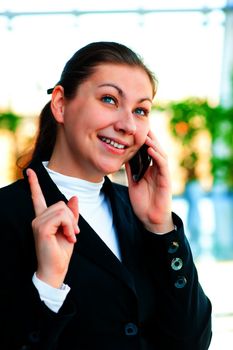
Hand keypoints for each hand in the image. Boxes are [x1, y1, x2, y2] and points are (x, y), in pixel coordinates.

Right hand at [27, 168, 78, 287]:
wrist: (56, 269)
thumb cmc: (61, 252)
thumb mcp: (70, 229)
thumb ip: (71, 214)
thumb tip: (74, 197)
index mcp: (44, 218)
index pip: (38, 198)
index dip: (34, 184)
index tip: (29, 171)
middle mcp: (38, 218)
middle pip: (60, 204)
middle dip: (72, 218)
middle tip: (74, 233)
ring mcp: (38, 222)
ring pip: (62, 209)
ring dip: (71, 223)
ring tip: (71, 236)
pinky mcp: (41, 227)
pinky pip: (61, 217)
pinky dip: (69, 226)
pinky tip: (68, 236)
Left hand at [125, 130, 173, 233]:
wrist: (150, 219)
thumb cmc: (142, 202)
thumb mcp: (133, 181)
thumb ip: (131, 168)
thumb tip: (123, 154)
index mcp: (150, 168)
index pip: (149, 150)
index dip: (144, 139)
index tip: (137, 128)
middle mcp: (157, 169)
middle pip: (156, 149)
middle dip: (150, 137)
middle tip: (143, 124)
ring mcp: (162, 174)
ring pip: (160, 154)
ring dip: (154, 144)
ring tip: (145, 135)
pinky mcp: (166, 180)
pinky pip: (163, 165)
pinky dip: (157, 156)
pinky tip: (150, 149)